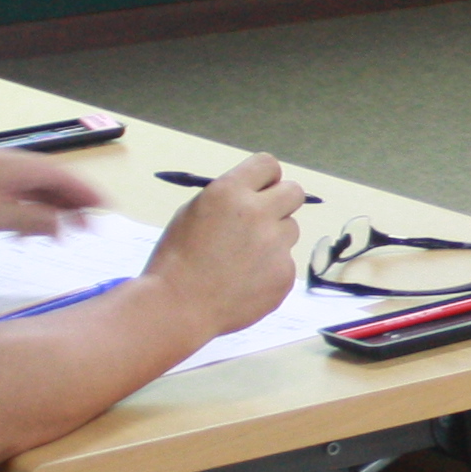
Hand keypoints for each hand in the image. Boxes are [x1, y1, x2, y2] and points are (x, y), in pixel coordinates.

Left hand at [0, 150, 100, 241]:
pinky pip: (13, 199)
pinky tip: (27, 234)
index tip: (108, 209)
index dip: (87, 192)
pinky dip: (29, 214)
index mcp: (13, 166)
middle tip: (91, 229)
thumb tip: (65, 224)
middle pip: (50, 181)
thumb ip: (33, 220)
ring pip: (32, 191)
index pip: (62, 175)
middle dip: (73, 203)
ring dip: (51, 211)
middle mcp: (5, 166)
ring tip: (65, 235)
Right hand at [144, 153, 309, 338]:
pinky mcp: (285, 275)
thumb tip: (254, 196)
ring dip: (274, 238)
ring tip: (243, 259)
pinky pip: (285, 262)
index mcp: (230, 192)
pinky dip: (270, 270)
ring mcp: (276, 246)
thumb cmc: (176, 259)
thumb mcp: (192, 212)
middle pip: (294, 192)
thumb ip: (228, 199)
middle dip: (279, 202)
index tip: (260, 190)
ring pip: (290, 230)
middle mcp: (258, 213)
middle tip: (261, 220)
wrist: (178, 307)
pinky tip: (245, 282)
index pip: (268, 164)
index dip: (264, 178)